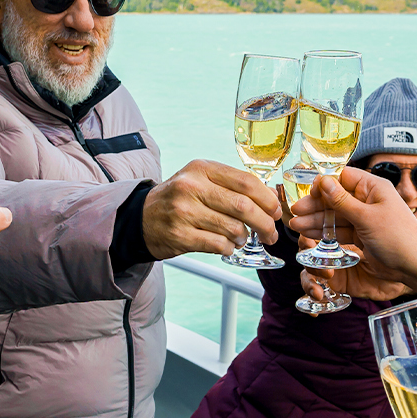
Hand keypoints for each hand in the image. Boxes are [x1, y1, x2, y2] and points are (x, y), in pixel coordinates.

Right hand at [140, 160, 281, 258]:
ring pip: (233, 228)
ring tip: (241, 239)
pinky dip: (230, 248)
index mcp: (202, 169)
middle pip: (243, 206)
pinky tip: (227, 246)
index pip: (246, 181)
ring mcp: (184, 211)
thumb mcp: (200, 181)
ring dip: (244, 238)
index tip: (276, 211)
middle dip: (264, 223)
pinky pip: (219, 245)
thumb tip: (270, 201)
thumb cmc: (179, 200)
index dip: (267, 199)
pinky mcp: (180, 235)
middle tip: (270, 233)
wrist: (140, 218)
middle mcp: (191, 187)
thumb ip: (231, 186)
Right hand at [288, 169, 416, 296]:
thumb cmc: (398, 237)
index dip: (323, 184)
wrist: (415, 265)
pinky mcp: (362, 235)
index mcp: (373, 188)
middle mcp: (368, 200)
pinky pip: (340, 230)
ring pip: (335, 216)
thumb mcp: (367, 218)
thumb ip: (342, 201)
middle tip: (295, 212)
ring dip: (316, 220)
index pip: (343, 178)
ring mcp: (365, 218)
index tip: (307, 193)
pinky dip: (326, 232)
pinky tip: (309, 234)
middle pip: (335, 198)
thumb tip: (323, 180)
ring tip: (296, 226)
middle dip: (314, 206)